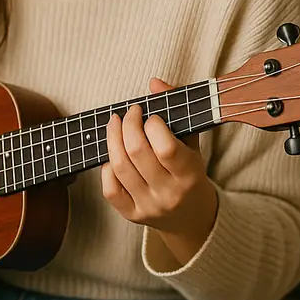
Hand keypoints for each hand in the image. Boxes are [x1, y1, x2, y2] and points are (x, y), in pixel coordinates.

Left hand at [101, 77, 218, 263]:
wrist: (192, 217)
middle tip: (130, 112)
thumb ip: (176, 108)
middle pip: (137, 153)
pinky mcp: (131, 215)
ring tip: (115, 124)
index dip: (153, 125)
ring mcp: (148, 206)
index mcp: (190, 176)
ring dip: (113, 138)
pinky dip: (107, 167)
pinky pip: (110, 189)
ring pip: (119, 167)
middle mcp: (169, 194)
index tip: (151, 115)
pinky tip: (113, 155)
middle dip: (128, 124)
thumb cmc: (190, 173)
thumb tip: (154, 82)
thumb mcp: (192, 142)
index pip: (166, 148)